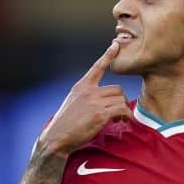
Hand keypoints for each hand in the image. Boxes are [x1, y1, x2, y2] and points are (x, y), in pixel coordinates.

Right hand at [36, 41, 131, 157]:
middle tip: (118, 112)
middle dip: (119, 100)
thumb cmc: (66, 124)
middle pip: (117, 89)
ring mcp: (94, 102)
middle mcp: (88, 91)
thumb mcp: (73, 102)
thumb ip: (86, 96)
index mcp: (81, 86)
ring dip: (123, 110)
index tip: (115, 45)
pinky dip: (125, 116)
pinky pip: (122, 110)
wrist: (57, 138)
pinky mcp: (100, 114)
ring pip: (120, 99)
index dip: (108, 55)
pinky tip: (122, 121)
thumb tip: (103, 100)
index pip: (97, 67)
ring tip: (118, 119)